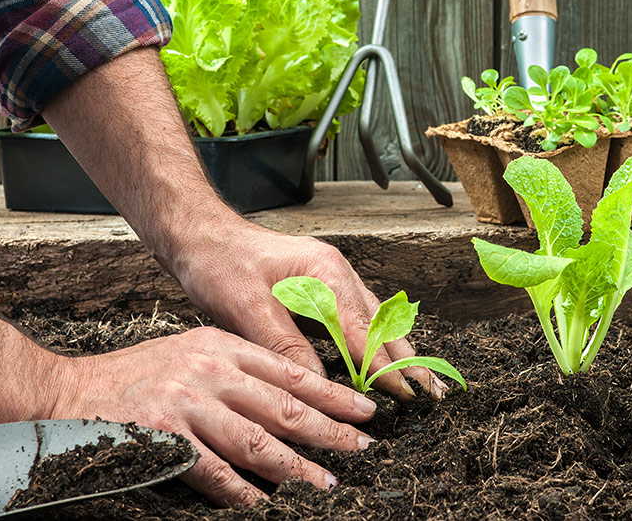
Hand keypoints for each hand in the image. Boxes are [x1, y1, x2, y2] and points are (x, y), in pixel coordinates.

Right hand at [48, 325, 374, 505]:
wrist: (66, 392)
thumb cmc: (132, 378)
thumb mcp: (189, 353)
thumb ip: (233, 371)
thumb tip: (286, 403)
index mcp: (220, 345)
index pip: (289, 370)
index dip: (331, 393)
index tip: (363, 410)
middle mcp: (208, 369)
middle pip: (283, 405)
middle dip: (329, 429)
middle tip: (362, 448)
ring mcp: (186, 403)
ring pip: (257, 441)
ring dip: (296, 467)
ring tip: (326, 483)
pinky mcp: (164, 437)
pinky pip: (215, 472)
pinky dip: (242, 491)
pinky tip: (263, 503)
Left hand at [172, 220, 448, 400]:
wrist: (200, 234)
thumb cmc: (219, 263)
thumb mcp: (247, 308)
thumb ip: (285, 345)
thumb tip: (317, 385)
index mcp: (325, 272)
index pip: (364, 330)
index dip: (385, 366)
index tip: (406, 395)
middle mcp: (336, 272)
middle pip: (382, 322)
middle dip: (407, 359)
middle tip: (432, 393)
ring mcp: (331, 277)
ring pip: (375, 319)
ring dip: (395, 351)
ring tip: (419, 382)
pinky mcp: (320, 286)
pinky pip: (357, 317)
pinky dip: (374, 341)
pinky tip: (381, 360)